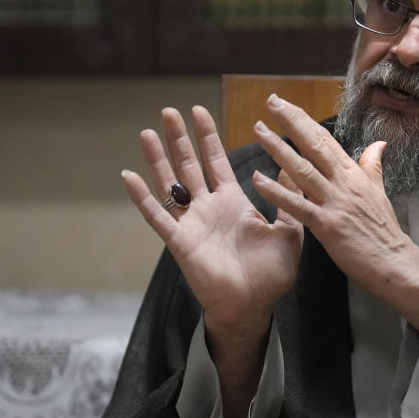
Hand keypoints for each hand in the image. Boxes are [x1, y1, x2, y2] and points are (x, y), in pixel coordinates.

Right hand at [121, 106, 303, 330]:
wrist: (253, 306)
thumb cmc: (271, 274)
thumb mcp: (289, 232)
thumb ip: (288, 200)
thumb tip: (289, 170)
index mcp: (233, 203)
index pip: (216, 161)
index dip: (208, 137)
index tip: (200, 111)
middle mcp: (208, 208)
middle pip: (189, 165)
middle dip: (180, 138)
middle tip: (169, 111)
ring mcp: (192, 223)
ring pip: (170, 184)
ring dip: (158, 159)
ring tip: (148, 131)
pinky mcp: (180, 241)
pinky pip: (157, 216)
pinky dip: (142, 197)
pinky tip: (129, 177)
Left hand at [250, 95, 418, 331]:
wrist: (393, 261)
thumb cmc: (383, 230)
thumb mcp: (379, 192)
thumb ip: (372, 166)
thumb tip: (379, 143)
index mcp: (352, 174)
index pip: (324, 140)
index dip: (303, 120)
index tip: (285, 104)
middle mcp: (342, 182)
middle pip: (313, 146)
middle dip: (291, 122)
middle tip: (270, 101)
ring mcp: (334, 203)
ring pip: (303, 170)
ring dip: (278, 149)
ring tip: (259, 131)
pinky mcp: (326, 225)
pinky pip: (298, 206)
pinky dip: (277, 192)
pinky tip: (258, 179)